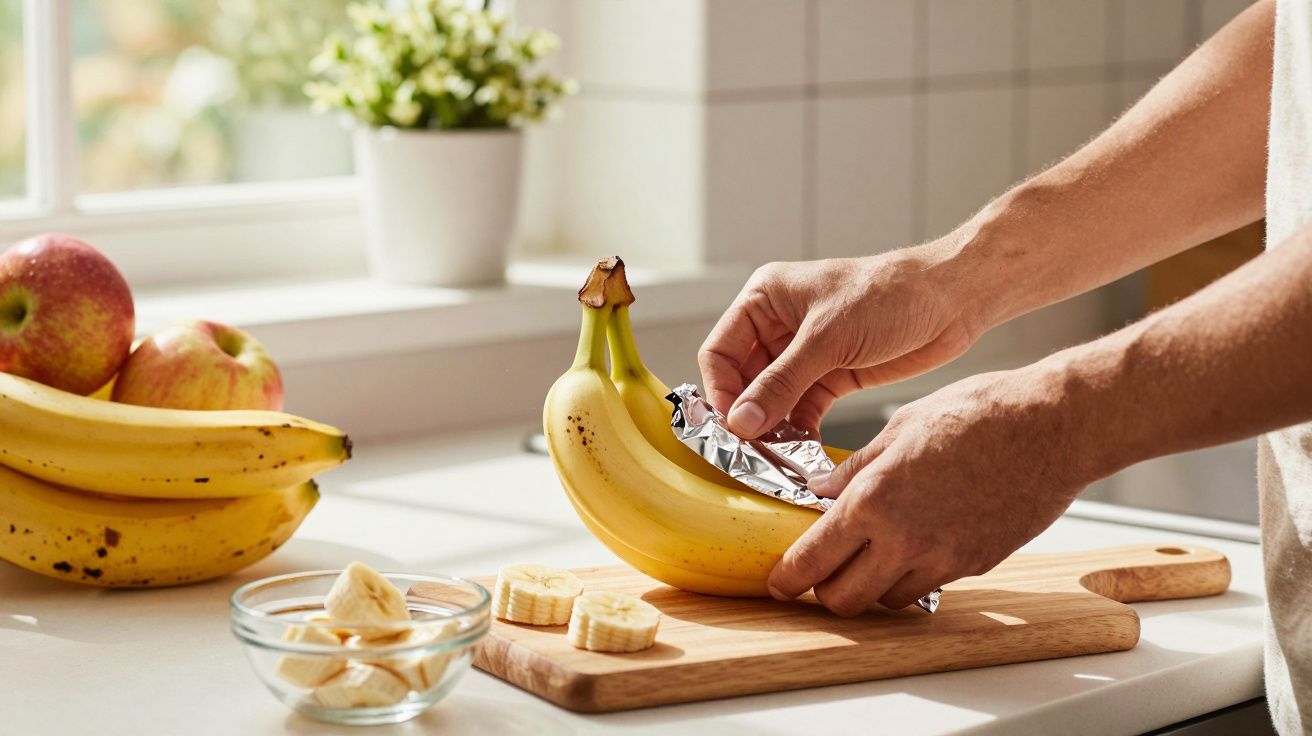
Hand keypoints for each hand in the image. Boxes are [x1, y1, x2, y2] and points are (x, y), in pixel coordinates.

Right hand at [698, 245, 985, 438]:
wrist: (952, 301)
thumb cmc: (890, 296)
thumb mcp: (828, 339)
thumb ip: (781, 383)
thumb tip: (741, 422)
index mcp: (766, 298)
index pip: (720, 351)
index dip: (721, 391)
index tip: (732, 427)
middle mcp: (778, 325)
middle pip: (742, 380)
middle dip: (747, 415)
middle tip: (751, 452)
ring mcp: (804, 353)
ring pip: (771, 400)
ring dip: (772, 428)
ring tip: (777, 459)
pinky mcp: (831, 375)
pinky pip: (800, 410)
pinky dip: (798, 432)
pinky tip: (802, 454)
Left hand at [766, 366, 1092, 613]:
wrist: (1053, 427)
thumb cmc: (980, 413)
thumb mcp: (900, 427)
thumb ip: (854, 469)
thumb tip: (819, 492)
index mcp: (875, 501)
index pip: (812, 562)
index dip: (787, 579)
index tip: (779, 581)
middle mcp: (906, 540)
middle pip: (844, 600)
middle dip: (824, 591)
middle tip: (821, 569)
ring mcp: (944, 558)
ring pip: (886, 601)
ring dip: (870, 586)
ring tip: (870, 553)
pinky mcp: (975, 564)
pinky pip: (928, 586)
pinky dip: (911, 576)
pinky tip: (914, 543)